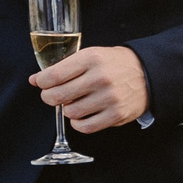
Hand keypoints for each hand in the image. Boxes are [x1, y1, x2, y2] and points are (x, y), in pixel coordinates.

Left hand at [34, 45, 148, 132]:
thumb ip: (64, 67)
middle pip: (58, 96)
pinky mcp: (116, 115)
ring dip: (67, 110)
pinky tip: (81, 116)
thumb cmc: (114, 64)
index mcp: (91, 58)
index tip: (41, 83)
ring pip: (70, 113)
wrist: (147, 73)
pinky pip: (85, 127)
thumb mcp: (91, 56)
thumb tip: (35, 80)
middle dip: (49, 97)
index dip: (42, 82)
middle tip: (52, 96)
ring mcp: (109, 98)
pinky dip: (78, 123)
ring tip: (74, 102)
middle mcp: (100, 78)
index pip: (54, 75)